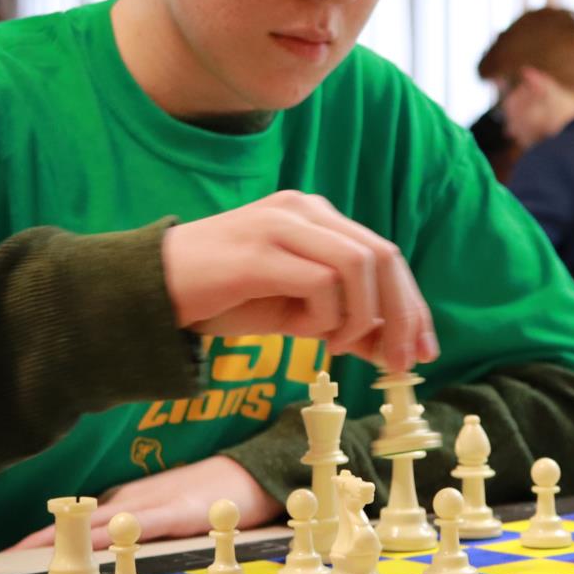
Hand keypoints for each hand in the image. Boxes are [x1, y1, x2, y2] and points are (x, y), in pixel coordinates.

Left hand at [8, 456, 283, 551]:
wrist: (252, 472)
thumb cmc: (212, 493)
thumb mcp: (168, 510)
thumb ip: (141, 525)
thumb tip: (113, 545)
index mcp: (128, 501)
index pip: (76, 519)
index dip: (43, 535)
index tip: (9, 551)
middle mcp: (131, 499)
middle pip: (75, 520)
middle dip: (39, 539)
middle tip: (2, 556)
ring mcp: (150, 504)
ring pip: (95, 522)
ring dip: (62, 536)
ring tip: (27, 552)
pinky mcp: (173, 513)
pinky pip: (134, 527)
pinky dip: (108, 537)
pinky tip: (89, 544)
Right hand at [161, 189, 436, 371]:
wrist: (150, 290)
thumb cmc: (223, 299)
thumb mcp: (295, 314)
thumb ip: (342, 322)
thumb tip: (393, 350)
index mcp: (316, 216)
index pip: (384, 255)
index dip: (412, 304)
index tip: (423, 350)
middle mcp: (304, 209)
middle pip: (383, 257)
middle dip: (402, 316)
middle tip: (399, 363)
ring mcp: (282, 225)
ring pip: (359, 266)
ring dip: (358, 317)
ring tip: (332, 344)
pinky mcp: (260, 250)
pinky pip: (321, 283)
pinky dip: (323, 318)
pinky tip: (298, 332)